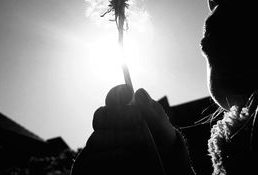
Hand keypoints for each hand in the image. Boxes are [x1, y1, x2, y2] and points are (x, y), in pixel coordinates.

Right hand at [71, 85, 190, 174]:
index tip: (128, 91)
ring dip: (120, 137)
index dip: (117, 93)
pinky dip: (112, 156)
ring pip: (96, 138)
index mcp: (122, 118)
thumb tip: (139, 93)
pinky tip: (129, 155)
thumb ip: (154, 115)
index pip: (112, 100)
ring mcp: (96, 152)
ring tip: (141, 140)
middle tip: (139, 118)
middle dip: (119, 115)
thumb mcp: (165, 135)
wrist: (166, 174)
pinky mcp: (90, 169)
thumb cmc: (164, 155)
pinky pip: (93, 160)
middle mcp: (106, 132)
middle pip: (100, 116)